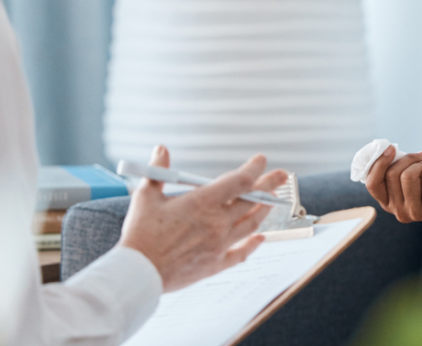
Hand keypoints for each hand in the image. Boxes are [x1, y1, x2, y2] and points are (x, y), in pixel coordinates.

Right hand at [118, 145, 288, 291]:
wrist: (139, 273)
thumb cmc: (140, 234)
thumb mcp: (145, 197)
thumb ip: (158, 171)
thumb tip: (161, 149)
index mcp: (203, 202)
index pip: (240, 180)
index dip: (254, 168)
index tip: (261, 160)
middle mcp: (217, 222)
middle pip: (252, 200)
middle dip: (270, 185)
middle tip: (282, 175)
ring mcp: (219, 244)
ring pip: (251, 224)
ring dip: (264, 210)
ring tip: (272, 201)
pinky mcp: (216, 263)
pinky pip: (242, 252)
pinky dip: (253, 244)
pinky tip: (260, 238)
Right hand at [365, 145, 421, 233]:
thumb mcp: (410, 180)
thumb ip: (397, 170)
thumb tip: (387, 149)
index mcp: (389, 204)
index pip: (373, 184)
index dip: (379, 163)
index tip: (391, 148)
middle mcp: (399, 212)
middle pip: (392, 174)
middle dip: (408, 158)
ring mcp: (415, 211)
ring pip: (409, 174)